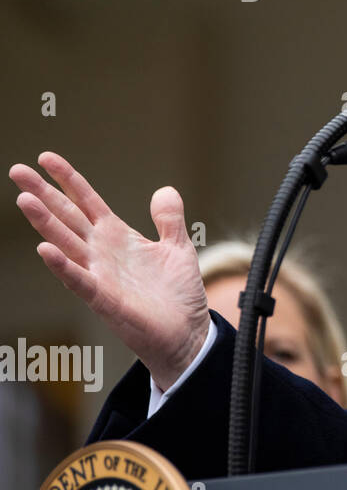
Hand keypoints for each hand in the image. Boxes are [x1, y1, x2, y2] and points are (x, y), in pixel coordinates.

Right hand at [10, 151, 211, 388]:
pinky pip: (79, 280)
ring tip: (24, 200)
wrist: (187, 332)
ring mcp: (99, 274)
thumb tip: (164, 190)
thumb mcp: (178, 247)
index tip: (45, 157)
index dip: (68, 179)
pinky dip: (62, 265)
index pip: (86, 201)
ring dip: (45, 223)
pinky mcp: (104, 299)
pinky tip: (45, 249)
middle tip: (16, 171)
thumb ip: (169, 219)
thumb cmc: (178, 293)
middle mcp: (102, 252)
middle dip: (43, 194)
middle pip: (67, 217)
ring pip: (66, 243)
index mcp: (117, 236)